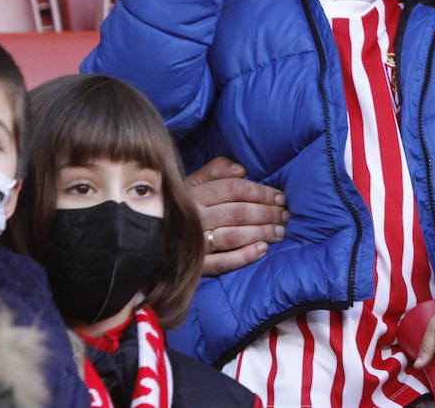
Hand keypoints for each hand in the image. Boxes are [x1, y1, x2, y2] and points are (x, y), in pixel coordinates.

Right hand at [186, 156, 288, 276]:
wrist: (148, 233)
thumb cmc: (177, 205)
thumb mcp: (191, 182)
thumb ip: (215, 170)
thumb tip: (242, 169)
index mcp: (195, 193)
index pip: (234, 189)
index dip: (260, 192)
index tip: (280, 196)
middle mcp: (195, 216)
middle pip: (238, 212)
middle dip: (267, 213)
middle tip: (285, 215)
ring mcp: (194, 242)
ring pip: (233, 235)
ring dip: (260, 233)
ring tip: (279, 232)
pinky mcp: (195, 265)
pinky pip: (222, 262)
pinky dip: (243, 256)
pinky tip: (262, 250)